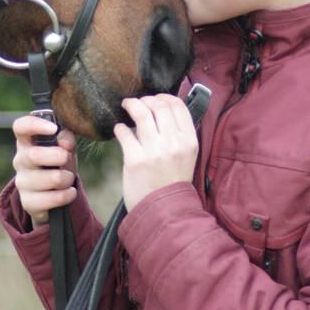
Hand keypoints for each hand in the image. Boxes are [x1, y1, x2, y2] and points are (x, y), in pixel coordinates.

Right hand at [12, 115, 77, 226]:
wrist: (53, 193)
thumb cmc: (57, 162)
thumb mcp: (65, 147)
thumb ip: (67, 139)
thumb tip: (64, 140)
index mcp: (27, 141)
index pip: (20, 127)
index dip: (35, 125)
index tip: (53, 128)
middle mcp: (20, 160)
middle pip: (34, 155)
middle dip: (59, 156)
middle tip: (66, 158)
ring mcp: (22, 182)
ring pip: (49, 179)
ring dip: (66, 178)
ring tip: (68, 178)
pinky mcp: (28, 202)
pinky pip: (50, 199)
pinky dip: (66, 195)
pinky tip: (69, 192)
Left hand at [113, 95, 197, 212]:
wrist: (164, 212)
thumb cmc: (172, 182)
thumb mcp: (186, 156)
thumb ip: (178, 134)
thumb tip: (162, 108)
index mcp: (189, 141)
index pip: (177, 105)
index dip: (163, 96)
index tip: (154, 99)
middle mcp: (174, 143)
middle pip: (159, 105)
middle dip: (145, 100)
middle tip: (137, 103)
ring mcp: (154, 151)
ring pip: (141, 112)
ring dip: (131, 104)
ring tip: (126, 106)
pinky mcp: (135, 159)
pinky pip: (124, 132)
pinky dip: (119, 128)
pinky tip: (120, 130)